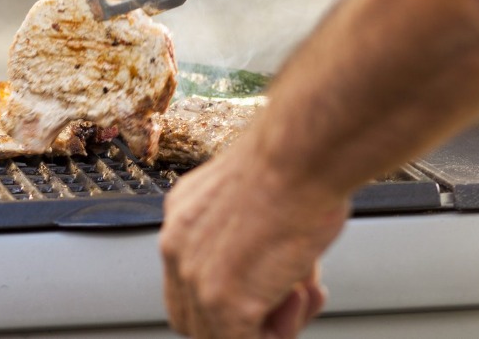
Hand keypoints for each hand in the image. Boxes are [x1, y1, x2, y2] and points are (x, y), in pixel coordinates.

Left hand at [161, 137, 344, 338]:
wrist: (300, 157)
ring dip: (269, 325)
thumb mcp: (257, 196)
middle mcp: (177, 245)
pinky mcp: (222, 303)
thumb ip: (251, 235)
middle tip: (288, 299)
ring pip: (219, 334)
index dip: (227, 295)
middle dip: (243, 319)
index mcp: (183, 215)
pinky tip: (302, 294)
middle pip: (193, 315)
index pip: (185, 280)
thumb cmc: (296, 164)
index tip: (267, 289)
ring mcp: (195, 277)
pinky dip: (283, 331)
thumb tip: (283, 272)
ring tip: (301, 290)